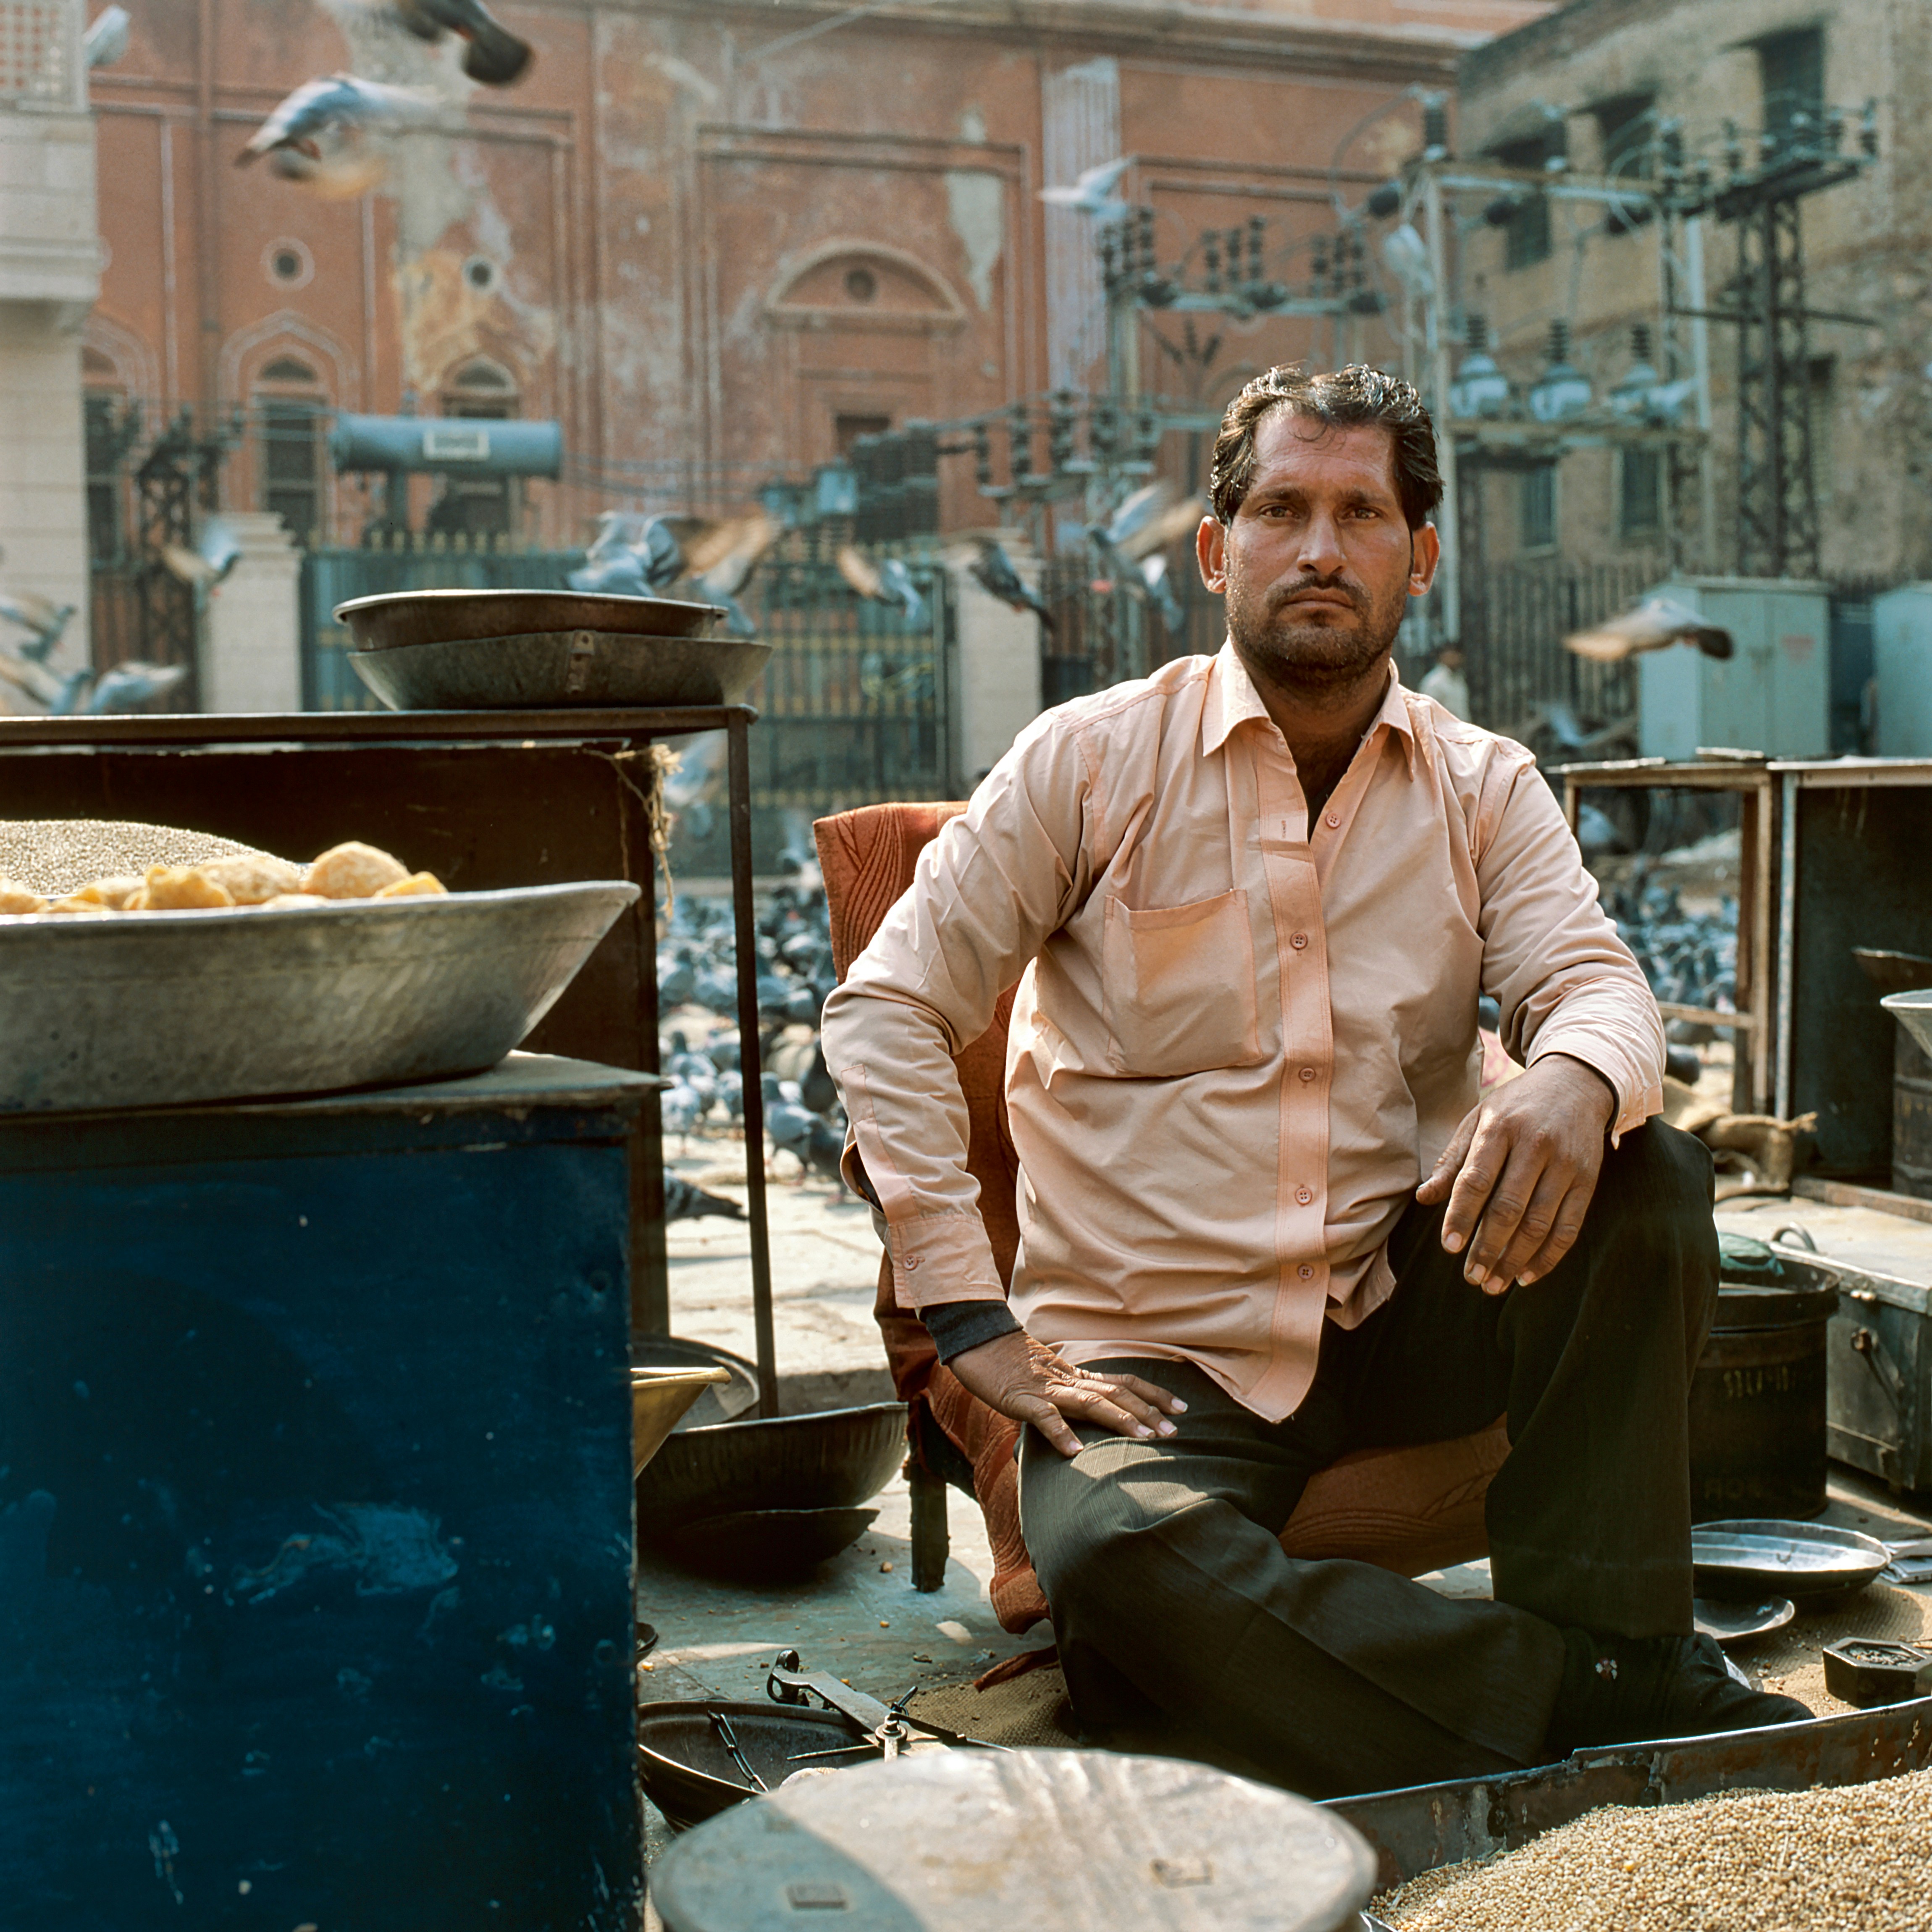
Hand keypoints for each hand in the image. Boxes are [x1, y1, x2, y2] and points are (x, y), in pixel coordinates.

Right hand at [945, 1326, 1186, 1459]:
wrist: (978, 1341)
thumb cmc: (1010, 1364)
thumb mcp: (1046, 1381)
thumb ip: (1067, 1396)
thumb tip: (1086, 1418)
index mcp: (1076, 1376)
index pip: (1124, 1381)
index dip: (1153, 1393)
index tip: (1181, 1407)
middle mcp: (1068, 1380)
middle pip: (1116, 1392)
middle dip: (1147, 1411)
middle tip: (1174, 1430)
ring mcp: (1047, 1389)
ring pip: (1090, 1402)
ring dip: (1119, 1419)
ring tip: (1143, 1438)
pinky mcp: (1022, 1399)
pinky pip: (1045, 1417)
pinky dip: (1060, 1433)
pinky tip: (1074, 1452)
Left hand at [1415, 1053, 1615, 1292]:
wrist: (1576, 1082)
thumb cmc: (1516, 1106)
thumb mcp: (1478, 1118)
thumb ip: (1452, 1159)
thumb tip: (1424, 1197)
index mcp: (1500, 1128)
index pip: (1476, 1180)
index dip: (1461, 1216)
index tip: (1449, 1247)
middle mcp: (1535, 1146)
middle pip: (1508, 1208)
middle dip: (1487, 1248)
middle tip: (1471, 1277)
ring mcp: (1566, 1164)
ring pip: (1539, 1223)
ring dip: (1515, 1259)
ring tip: (1494, 1284)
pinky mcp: (1588, 1180)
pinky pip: (1569, 1227)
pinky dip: (1549, 1256)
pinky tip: (1528, 1275)